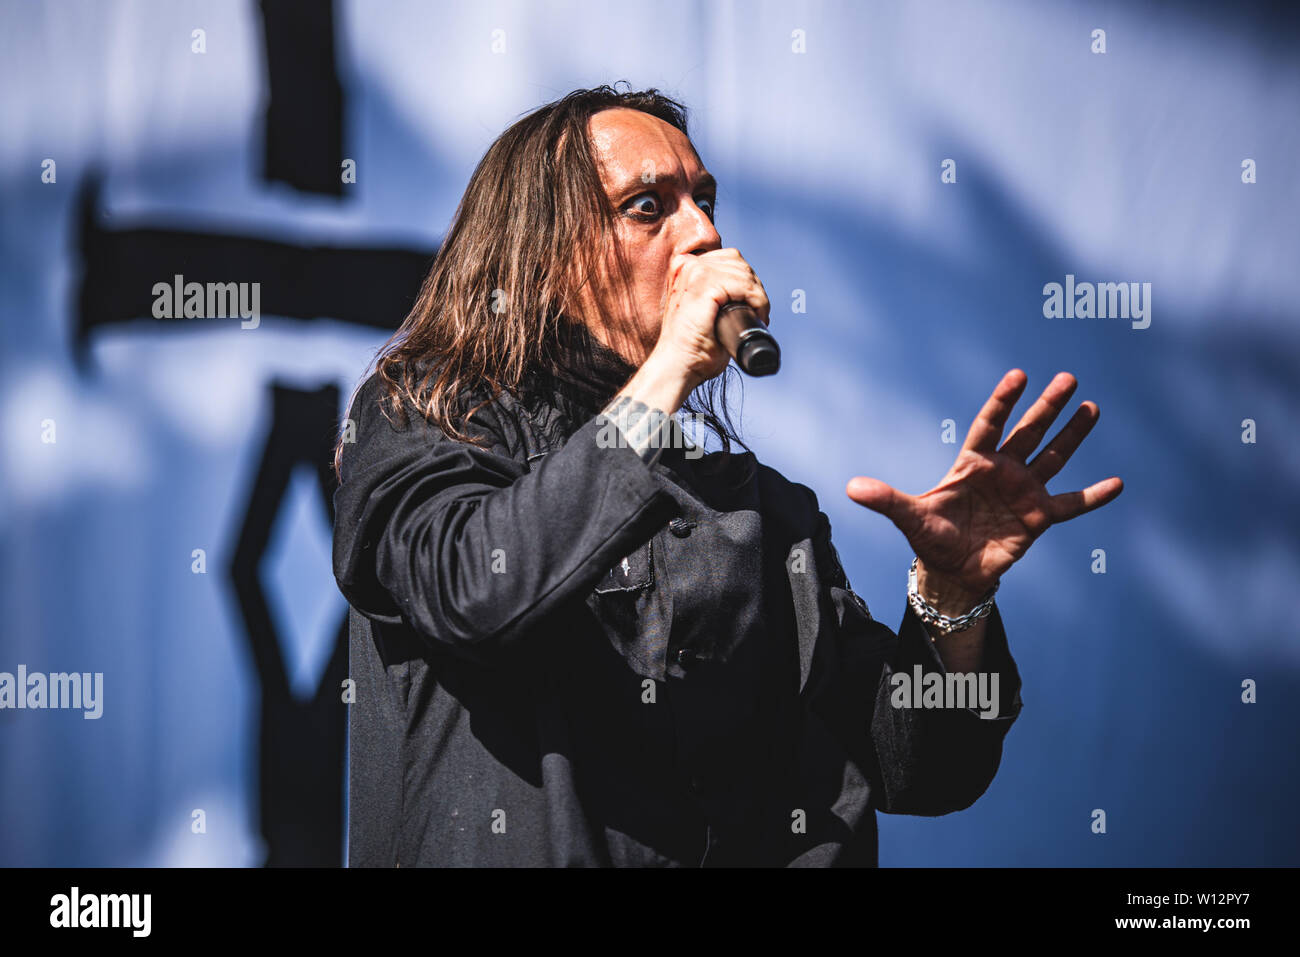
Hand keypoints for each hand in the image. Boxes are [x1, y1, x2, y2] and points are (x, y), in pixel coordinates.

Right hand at [650, 248, 769, 391]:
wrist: (677, 366)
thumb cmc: (691, 349)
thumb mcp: (706, 312)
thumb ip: (720, 297)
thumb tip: (748, 296)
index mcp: (686, 269)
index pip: (727, 259)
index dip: (745, 280)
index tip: (752, 306)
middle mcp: (687, 265)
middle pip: (738, 262)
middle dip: (754, 287)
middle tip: (759, 313)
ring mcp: (694, 272)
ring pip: (744, 272)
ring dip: (758, 295)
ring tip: (759, 317)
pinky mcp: (703, 284)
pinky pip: (744, 285)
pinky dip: (757, 300)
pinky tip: (757, 315)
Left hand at [845, 370, 1122, 598]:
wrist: (953, 571)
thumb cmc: (930, 538)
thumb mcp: (908, 517)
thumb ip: (885, 499)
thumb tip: (850, 487)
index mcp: (972, 463)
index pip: (989, 424)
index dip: (1003, 401)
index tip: (1019, 375)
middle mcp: (1002, 470)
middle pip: (1028, 431)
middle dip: (1048, 406)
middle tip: (1069, 377)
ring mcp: (1024, 491)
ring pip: (1053, 456)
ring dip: (1073, 434)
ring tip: (1092, 406)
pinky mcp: (1039, 518)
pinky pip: (1072, 504)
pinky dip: (1093, 496)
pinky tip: (1118, 483)